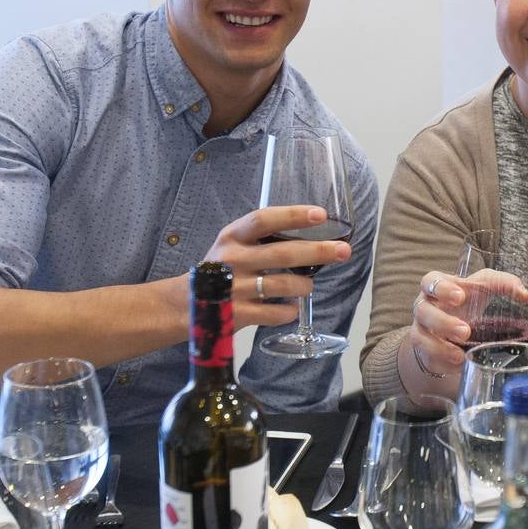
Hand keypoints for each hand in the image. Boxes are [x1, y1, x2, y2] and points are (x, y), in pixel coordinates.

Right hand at [202, 205, 351, 328]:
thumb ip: (262, 238)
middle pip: (283, 253)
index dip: (293, 215)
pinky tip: (289, 306)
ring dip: (305, 286)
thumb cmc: (220, 270)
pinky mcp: (237, 314)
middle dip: (319, 251)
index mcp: (232, 237)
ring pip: (285, 285)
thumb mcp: (232, 245)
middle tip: (344, 251)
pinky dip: (290, 310)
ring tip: (308, 286)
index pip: (264, 219)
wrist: (183, 305)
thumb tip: (314, 233)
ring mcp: (234, 289)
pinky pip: (277, 313)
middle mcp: (232, 260)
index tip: (320, 214)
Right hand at [402, 268, 527, 384]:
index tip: (460, 297)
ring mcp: (421, 329)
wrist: (454, 326)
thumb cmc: (469, 301)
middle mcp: (425, 306)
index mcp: (437, 286)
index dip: (442, 288)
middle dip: (442, 322)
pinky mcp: (425, 351)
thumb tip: (524, 295)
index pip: (430, 281)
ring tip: (461, 354)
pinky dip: (443, 362)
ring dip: (440, 347)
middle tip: (465, 331)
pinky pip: (428, 358)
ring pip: (419, 337)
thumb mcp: (485, 287)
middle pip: (422, 311)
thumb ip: (505, 284)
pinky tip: (458, 364)